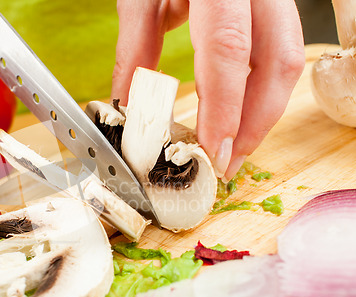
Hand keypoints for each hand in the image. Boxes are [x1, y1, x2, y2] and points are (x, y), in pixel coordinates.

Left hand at [112, 0, 304, 180]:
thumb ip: (137, 47)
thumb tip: (127, 102)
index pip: (229, 52)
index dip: (225, 109)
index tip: (214, 151)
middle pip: (278, 61)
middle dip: (257, 121)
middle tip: (230, 161)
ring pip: (288, 58)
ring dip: (265, 110)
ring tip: (238, 145)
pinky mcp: (271, 4)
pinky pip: (279, 49)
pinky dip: (262, 87)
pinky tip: (243, 111)